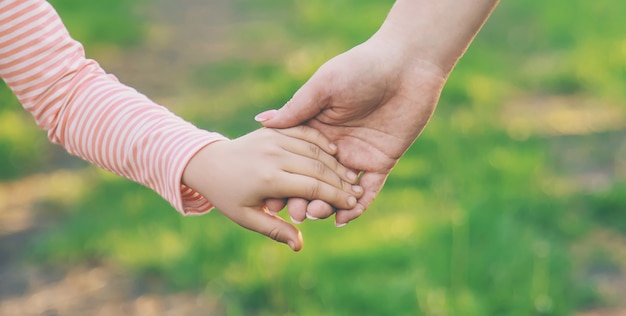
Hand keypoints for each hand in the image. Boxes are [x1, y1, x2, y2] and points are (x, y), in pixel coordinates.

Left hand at [182, 126, 362, 250]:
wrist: (208, 162)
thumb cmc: (227, 196)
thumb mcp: (247, 218)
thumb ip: (275, 230)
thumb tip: (299, 247)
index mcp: (268, 179)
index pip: (312, 187)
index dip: (335, 197)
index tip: (351, 205)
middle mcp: (273, 155)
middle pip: (318, 167)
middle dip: (341, 181)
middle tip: (358, 192)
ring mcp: (274, 139)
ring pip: (314, 149)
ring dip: (336, 163)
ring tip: (351, 175)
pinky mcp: (274, 130)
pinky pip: (304, 132)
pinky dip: (321, 142)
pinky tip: (334, 152)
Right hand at [256, 35, 447, 225]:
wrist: (406, 65)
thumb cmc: (361, 67)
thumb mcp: (324, 85)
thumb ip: (297, 108)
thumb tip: (263, 121)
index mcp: (317, 126)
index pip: (295, 159)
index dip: (282, 177)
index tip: (269, 196)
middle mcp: (335, 145)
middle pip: (314, 179)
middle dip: (303, 197)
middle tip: (295, 213)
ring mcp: (358, 155)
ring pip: (339, 189)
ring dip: (328, 204)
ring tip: (317, 214)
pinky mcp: (382, 162)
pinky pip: (369, 190)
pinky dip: (357, 207)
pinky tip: (344, 220)